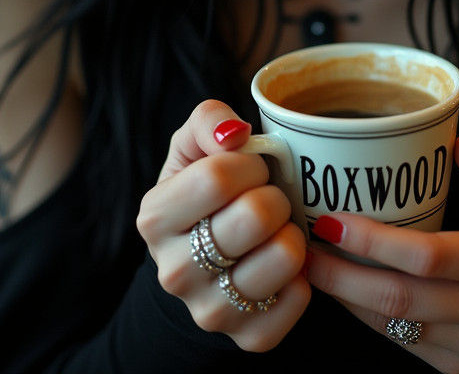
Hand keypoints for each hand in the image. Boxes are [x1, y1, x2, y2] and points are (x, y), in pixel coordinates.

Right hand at [136, 99, 310, 350]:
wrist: (208, 257)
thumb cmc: (207, 190)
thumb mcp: (196, 144)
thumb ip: (209, 119)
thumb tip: (235, 134)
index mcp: (155, 217)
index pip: (217, 177)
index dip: (249, 164)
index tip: (251, 168)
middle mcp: (173, 272)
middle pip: (255, 216)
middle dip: (275, 196)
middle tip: (268, 199)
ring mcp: (209, 312)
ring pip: (283, 257)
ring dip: (292, 234)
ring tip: (276, 231)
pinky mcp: (248, 338)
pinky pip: (299, 297)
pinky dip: (303, 276)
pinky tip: (282, 265)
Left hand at [304, 134, 458, 372]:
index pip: (430, 256)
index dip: (374, 241)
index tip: (330, 220)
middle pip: (402, 296)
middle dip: (343, 274)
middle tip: (305, 248)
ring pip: (394, 323)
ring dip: (346, 295)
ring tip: (312, 265)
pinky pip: (399, 339)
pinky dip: (364, 313)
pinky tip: (343, 288)